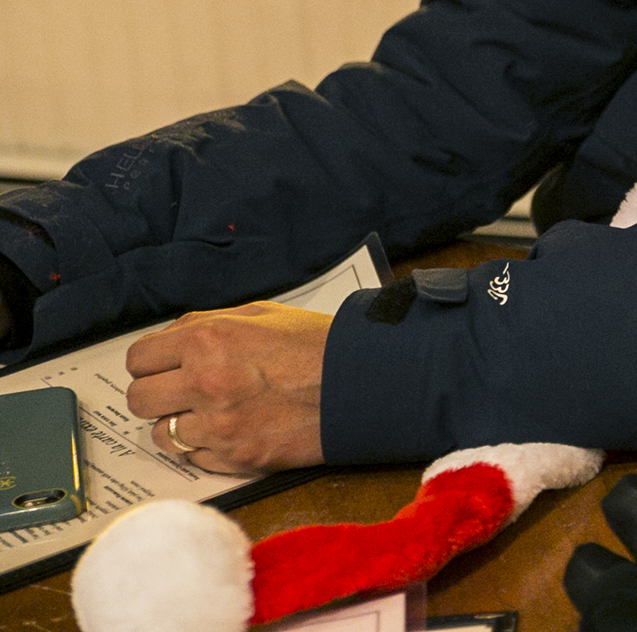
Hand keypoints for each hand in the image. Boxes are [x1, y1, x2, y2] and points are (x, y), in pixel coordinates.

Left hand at [124, 301, 328, 472]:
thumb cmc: (314, 345)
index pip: (138, 359)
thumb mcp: (259, 315)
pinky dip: (206, 446)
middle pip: (139, 399)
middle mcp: (205, 383)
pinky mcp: (233, 458)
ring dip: (179, 424)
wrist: (359, 384)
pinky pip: (192, 457)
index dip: (152, 362)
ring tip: (210, 413)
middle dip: (157, 394)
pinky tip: (233, 429)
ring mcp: (218, 425)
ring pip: (161, 434)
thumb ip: (206, 324)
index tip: (164, 367)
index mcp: (208, 340)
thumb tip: (167, 341)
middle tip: (182, 391)